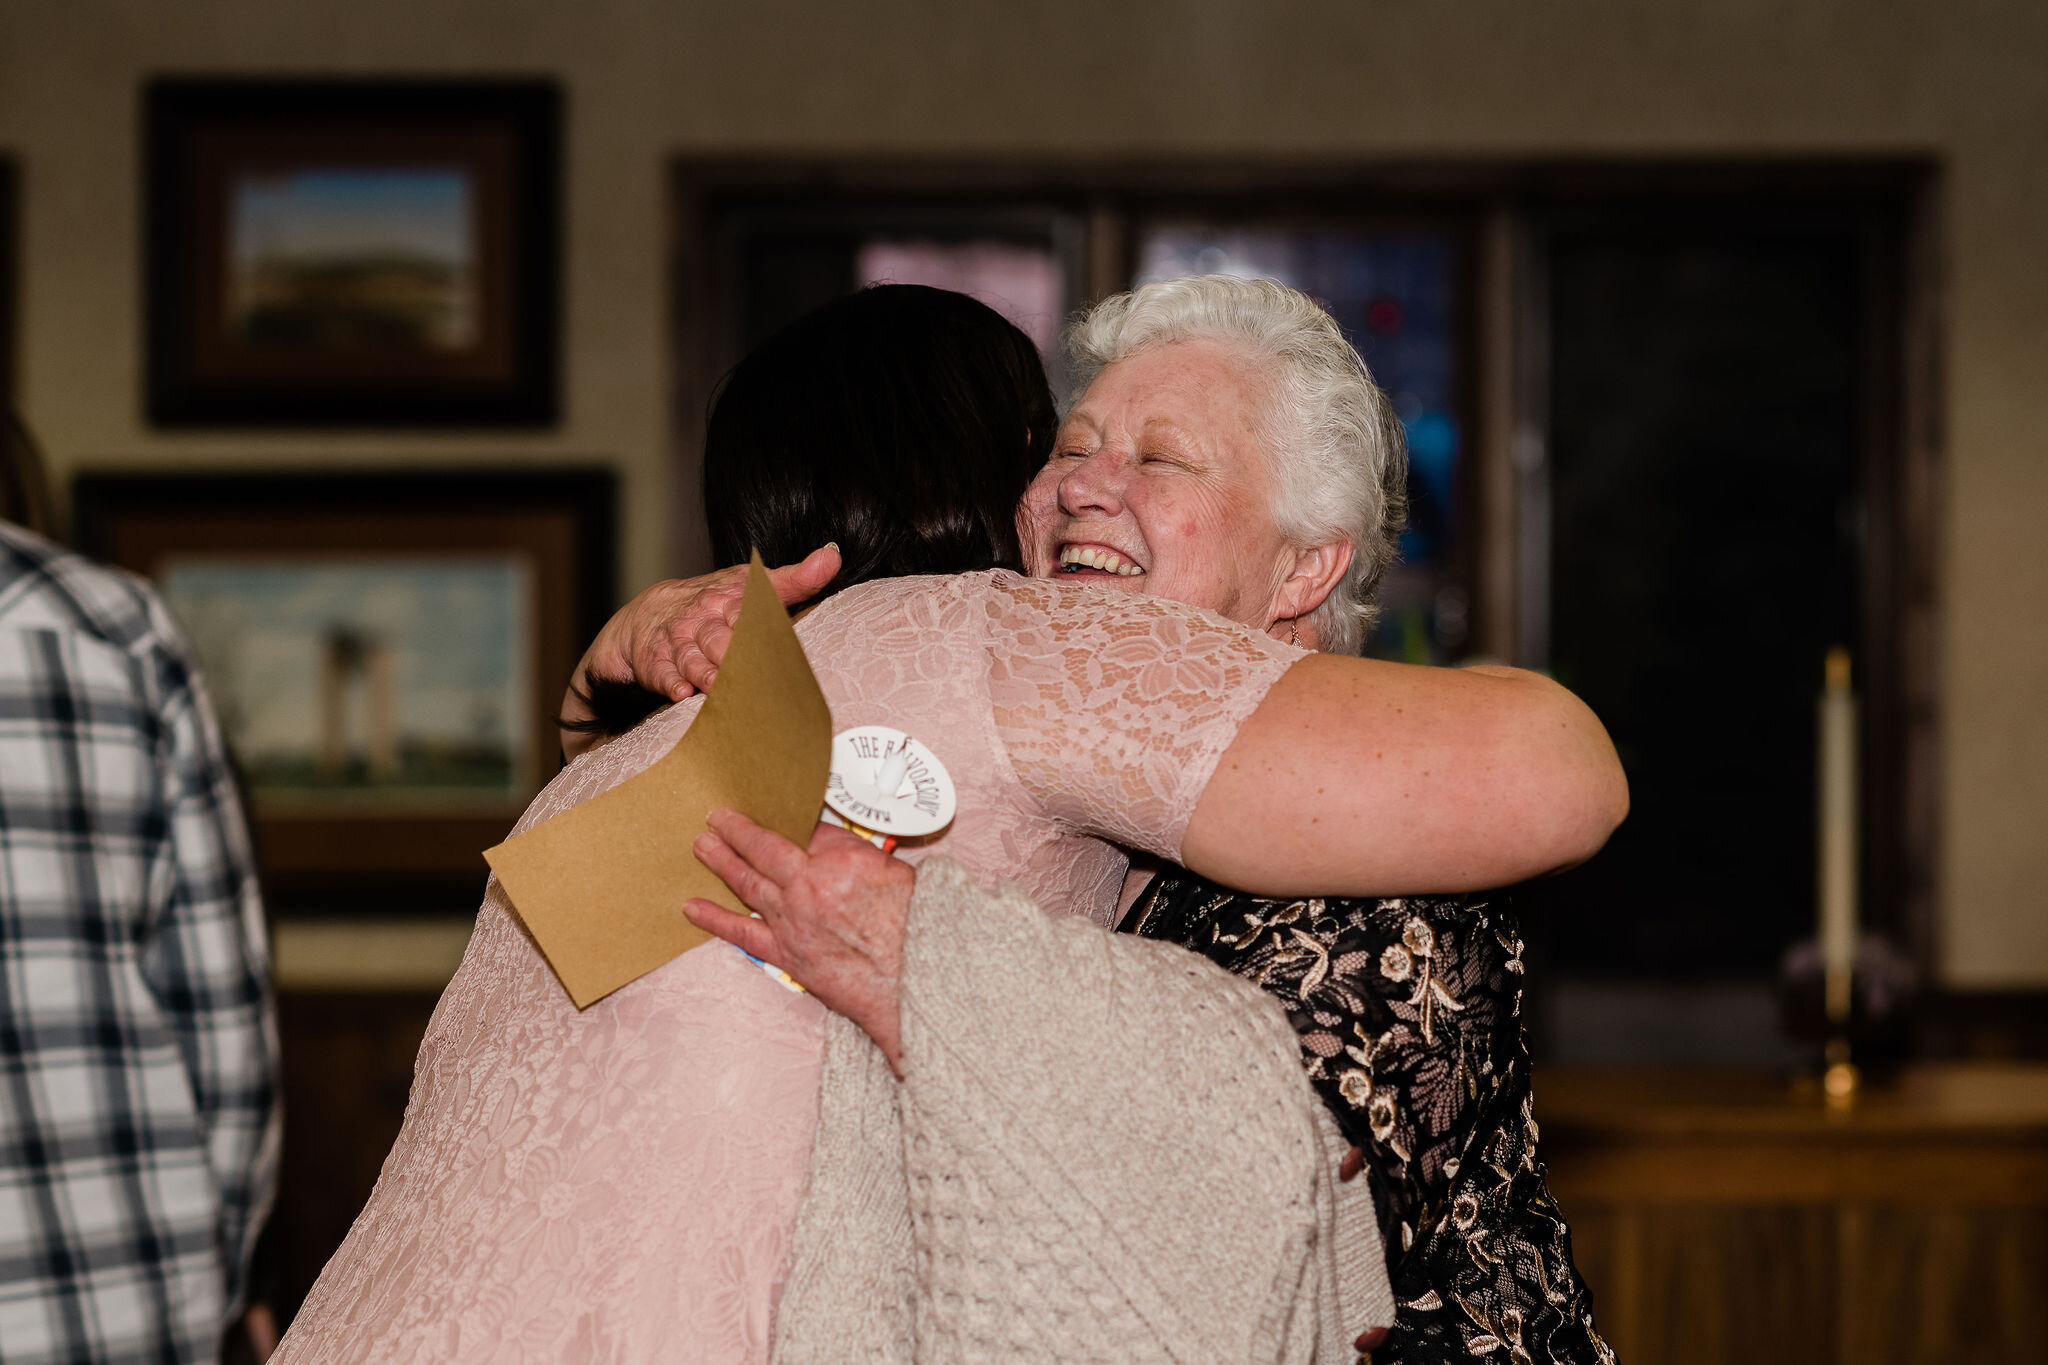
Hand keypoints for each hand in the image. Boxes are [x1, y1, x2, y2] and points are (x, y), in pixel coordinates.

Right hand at [559, 544, 839, 758]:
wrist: (650, 614)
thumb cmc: (713, 603)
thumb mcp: (750, 585)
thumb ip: (796, 578)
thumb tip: (833, 556)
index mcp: (730, 600)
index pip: (752, 610)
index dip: (764, 623)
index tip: (783, 639)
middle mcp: (704, 620)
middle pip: (723, 639)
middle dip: (739, 656)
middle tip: (760, 675)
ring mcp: (679, 643)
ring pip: (695, 659)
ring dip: (708, 673)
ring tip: (723, 688)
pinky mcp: (656, 664)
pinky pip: (663, 674)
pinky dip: (672, 683)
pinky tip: (682, 693)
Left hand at [685, 810, 914, 1071]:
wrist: (915, 980)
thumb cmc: (915, 929)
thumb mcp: (894, 873)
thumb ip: (856, 855)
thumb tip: (829, 842)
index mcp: (841, 860)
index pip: (806, 829)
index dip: (787, 820)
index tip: (773, 812)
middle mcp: (810, 886)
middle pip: (764, 849)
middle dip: (737, 832)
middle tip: (716, 818)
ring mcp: (794, 920)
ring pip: (747, 884)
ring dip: (721, 863)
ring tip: (701, 846)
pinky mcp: (787, 953)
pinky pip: (743, 933)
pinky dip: (716, 920)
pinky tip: (693, 908)